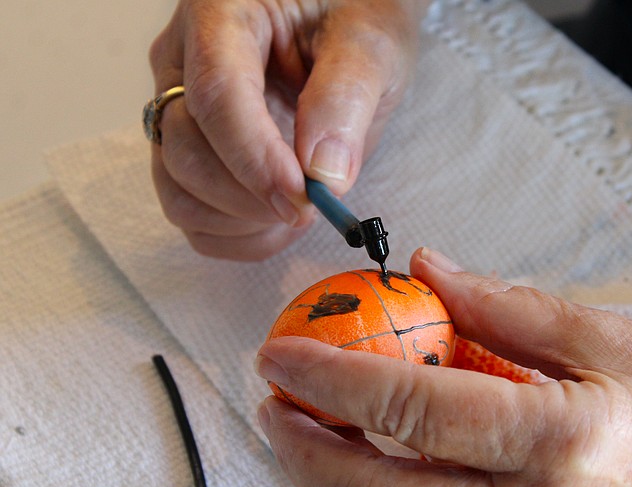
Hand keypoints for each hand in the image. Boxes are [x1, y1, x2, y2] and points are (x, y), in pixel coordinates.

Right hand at [148, 0, 425, 259]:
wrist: (347, 20)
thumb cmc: (354, 17)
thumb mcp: (370, 41)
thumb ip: (346, 97)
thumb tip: (323, 175)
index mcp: (221, 16)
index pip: (216, 96)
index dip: (256, 159)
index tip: (302, 198)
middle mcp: (182, 63)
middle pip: (185, 150)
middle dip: (250, 197)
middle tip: (312, 206)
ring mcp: (178, 111)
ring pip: (178, 189)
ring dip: (239, 222)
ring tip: (299, 212)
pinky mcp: (190, 151)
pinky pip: (190, 213)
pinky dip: (234, 235)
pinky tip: (278, 223)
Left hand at [256, 248, 631, 486]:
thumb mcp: (609, 337)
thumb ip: (506, 307)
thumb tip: (431, 271)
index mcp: (558, 438)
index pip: (414, 406)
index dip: (334, 377)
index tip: (283, 353)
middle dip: (306, 453)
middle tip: (270, 405)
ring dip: (333, 482)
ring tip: (302, 431)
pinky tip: (364, 469)